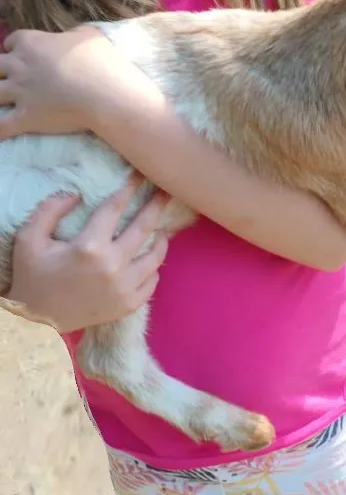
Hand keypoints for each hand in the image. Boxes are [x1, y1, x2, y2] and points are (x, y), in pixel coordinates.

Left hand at [0, 26, 124, 137]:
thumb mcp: (87, 35)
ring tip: (3, 103)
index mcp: (32, 43)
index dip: (15, 49)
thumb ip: (71, 35)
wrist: (106, 94)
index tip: (23, 56)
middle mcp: (20, 66)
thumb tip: (68, 39)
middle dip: (0, 73)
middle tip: (12, 80)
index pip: (11, 41)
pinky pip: (1, 126)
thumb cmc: (100, 62)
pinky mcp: (26, 117)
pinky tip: (0, 135)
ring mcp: (20, 93)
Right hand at [6, 178, 169, 332]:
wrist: (36, 319)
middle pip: (144, 226)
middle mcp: (112, 266)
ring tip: (161, 227)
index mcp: (89, 246)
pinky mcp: (128, 305)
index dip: (128, 188)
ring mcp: (123, 288)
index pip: (115, 208)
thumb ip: (50, 210)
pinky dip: (153, 268)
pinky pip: (151, 282)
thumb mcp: (29, 238)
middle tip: (166, 191)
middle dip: (156, 205)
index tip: (138, 175)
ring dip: (161, 238)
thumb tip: (77, 195)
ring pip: (155, 256)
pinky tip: (148, 259)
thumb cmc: (33, 275)